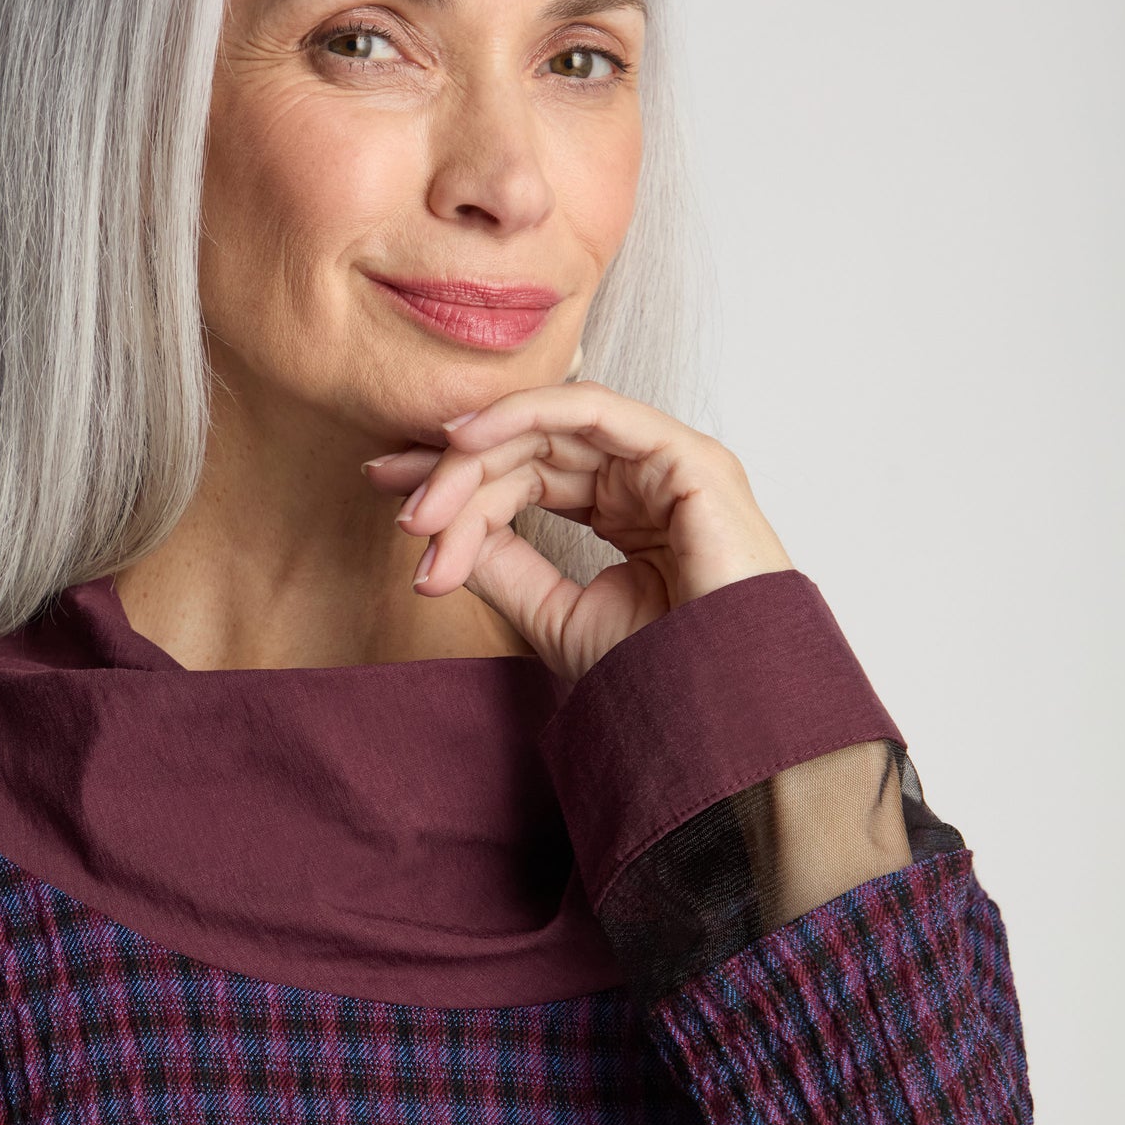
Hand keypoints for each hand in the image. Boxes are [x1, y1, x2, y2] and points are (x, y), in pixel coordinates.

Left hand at [361, 381, 793, 681]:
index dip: (460, 489)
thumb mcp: (556, 615)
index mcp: (626, 511)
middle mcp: (646, 479)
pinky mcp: (686, 457)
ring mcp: (669, 463)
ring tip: (425, 504)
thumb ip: (503, 564)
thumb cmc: (662, 678)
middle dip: (454, 474)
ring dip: (476, 457)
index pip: (529, 477)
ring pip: (549, 428)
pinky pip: (590, 410)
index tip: (400, 516)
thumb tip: (439, 528)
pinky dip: (523, 414)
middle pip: (530, 450)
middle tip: (400, 511)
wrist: (725, 714)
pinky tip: (467, 440)